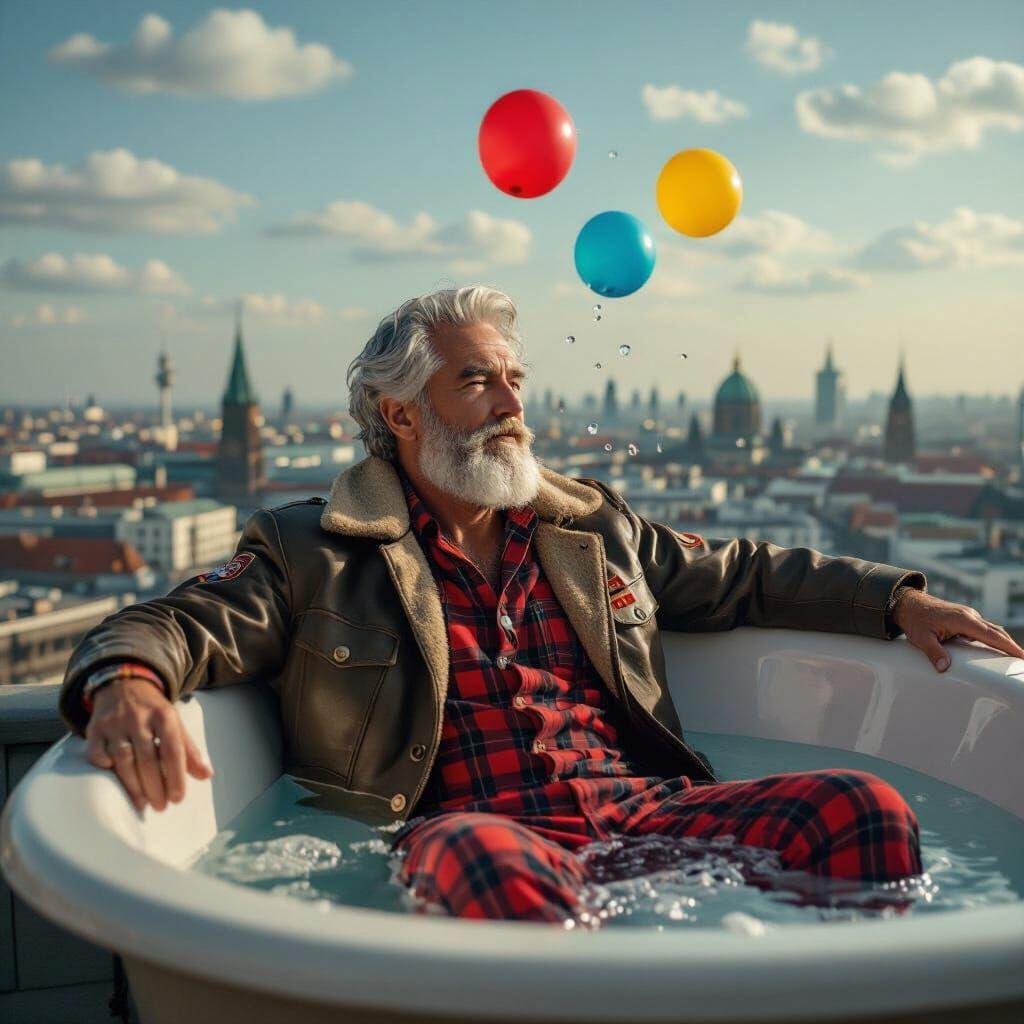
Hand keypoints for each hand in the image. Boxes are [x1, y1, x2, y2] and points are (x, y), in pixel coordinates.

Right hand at [85, 677, 213, 812]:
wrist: (122, 685)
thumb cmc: (152, 711)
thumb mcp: (174, 723)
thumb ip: (188, 750)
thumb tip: (206, 775)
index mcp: (164, 715)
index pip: (172, 750)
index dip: (176, 776)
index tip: (178, 798)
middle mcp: (139, 718)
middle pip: (147, 759)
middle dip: (155, 787)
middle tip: (161, 806)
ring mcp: (115, 723)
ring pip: (123, 760)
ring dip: (133, 786)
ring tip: (143, 803)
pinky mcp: (95, 729)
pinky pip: (97, 754)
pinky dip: (106, 770)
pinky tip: (115, 784)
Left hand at [893, 590, 1023, 671]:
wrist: (908, 603)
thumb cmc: (915, 620)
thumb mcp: (921, 638)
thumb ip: (934, 652)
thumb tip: (943, 668)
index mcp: (963, 620)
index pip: (992, 635)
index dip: (1008, 646)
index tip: (1021, 655)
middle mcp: (969, 615)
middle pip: (997, 632)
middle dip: (1011, 646)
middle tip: (1022, 660)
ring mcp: (968, 614)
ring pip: (991, 629)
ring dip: (1003, 641)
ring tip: (1013, 656)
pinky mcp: (964, 616)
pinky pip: (983, 628)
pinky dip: (993, 637)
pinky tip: (995, 647)